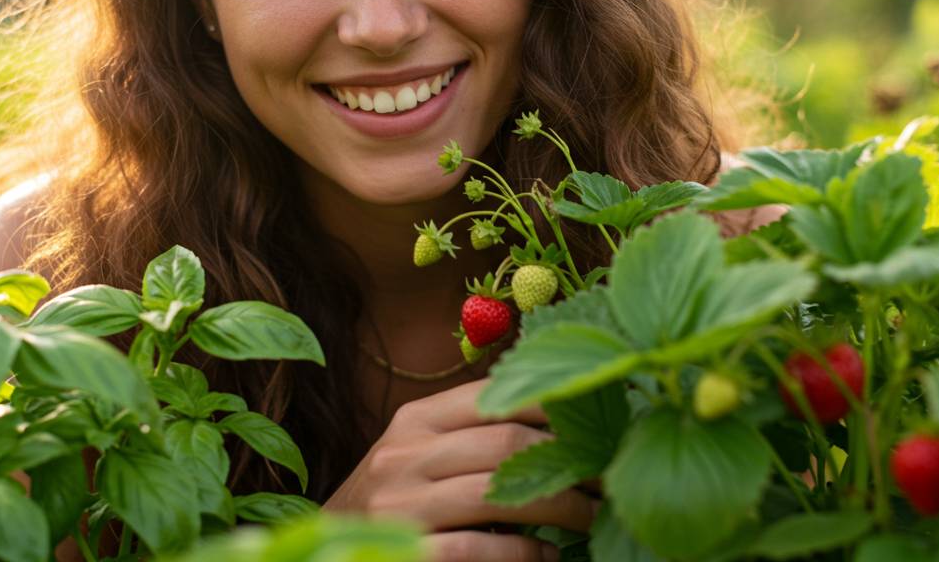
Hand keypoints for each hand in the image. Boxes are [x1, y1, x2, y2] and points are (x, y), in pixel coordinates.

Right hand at [324, 378, 598, 560]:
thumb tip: (564, 425)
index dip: (559, 405)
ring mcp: (400, 505)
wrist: (327, 554)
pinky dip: (525, 554)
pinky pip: (480, 549)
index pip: (497, 395)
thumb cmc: (391, 507)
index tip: (605, 421)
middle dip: (573, 460)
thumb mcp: (420, 459)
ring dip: (563, 507)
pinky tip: (549, 558)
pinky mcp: (407, 553)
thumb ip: (474, 439)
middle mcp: (404, 454)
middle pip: (508, 441)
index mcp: (415, 420)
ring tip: (595, 517)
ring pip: (500, 491)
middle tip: (611, 476)